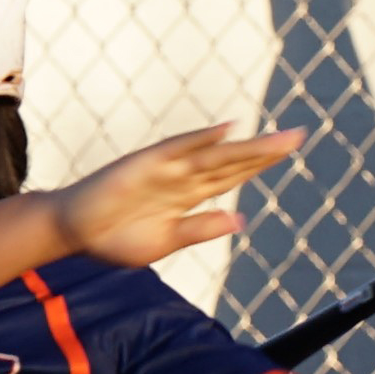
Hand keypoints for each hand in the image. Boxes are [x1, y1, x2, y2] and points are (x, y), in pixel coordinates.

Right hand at [53, 123, 301, 269]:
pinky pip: (177, 150)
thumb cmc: (115, 238)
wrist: (75, 232)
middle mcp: (183, 178)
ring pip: (214, 155)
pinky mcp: (145, 165)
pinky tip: (226, 131)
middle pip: (232, 162)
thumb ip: (199, 229)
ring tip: (278, 139)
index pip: (233, 176)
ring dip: (245, 146)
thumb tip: (240, 220)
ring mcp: (165, 169)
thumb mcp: (165, 242)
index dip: (261, 165)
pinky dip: (201, 140)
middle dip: (266, 151)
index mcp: (189, 197)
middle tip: (300, 137)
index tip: (291, 152)